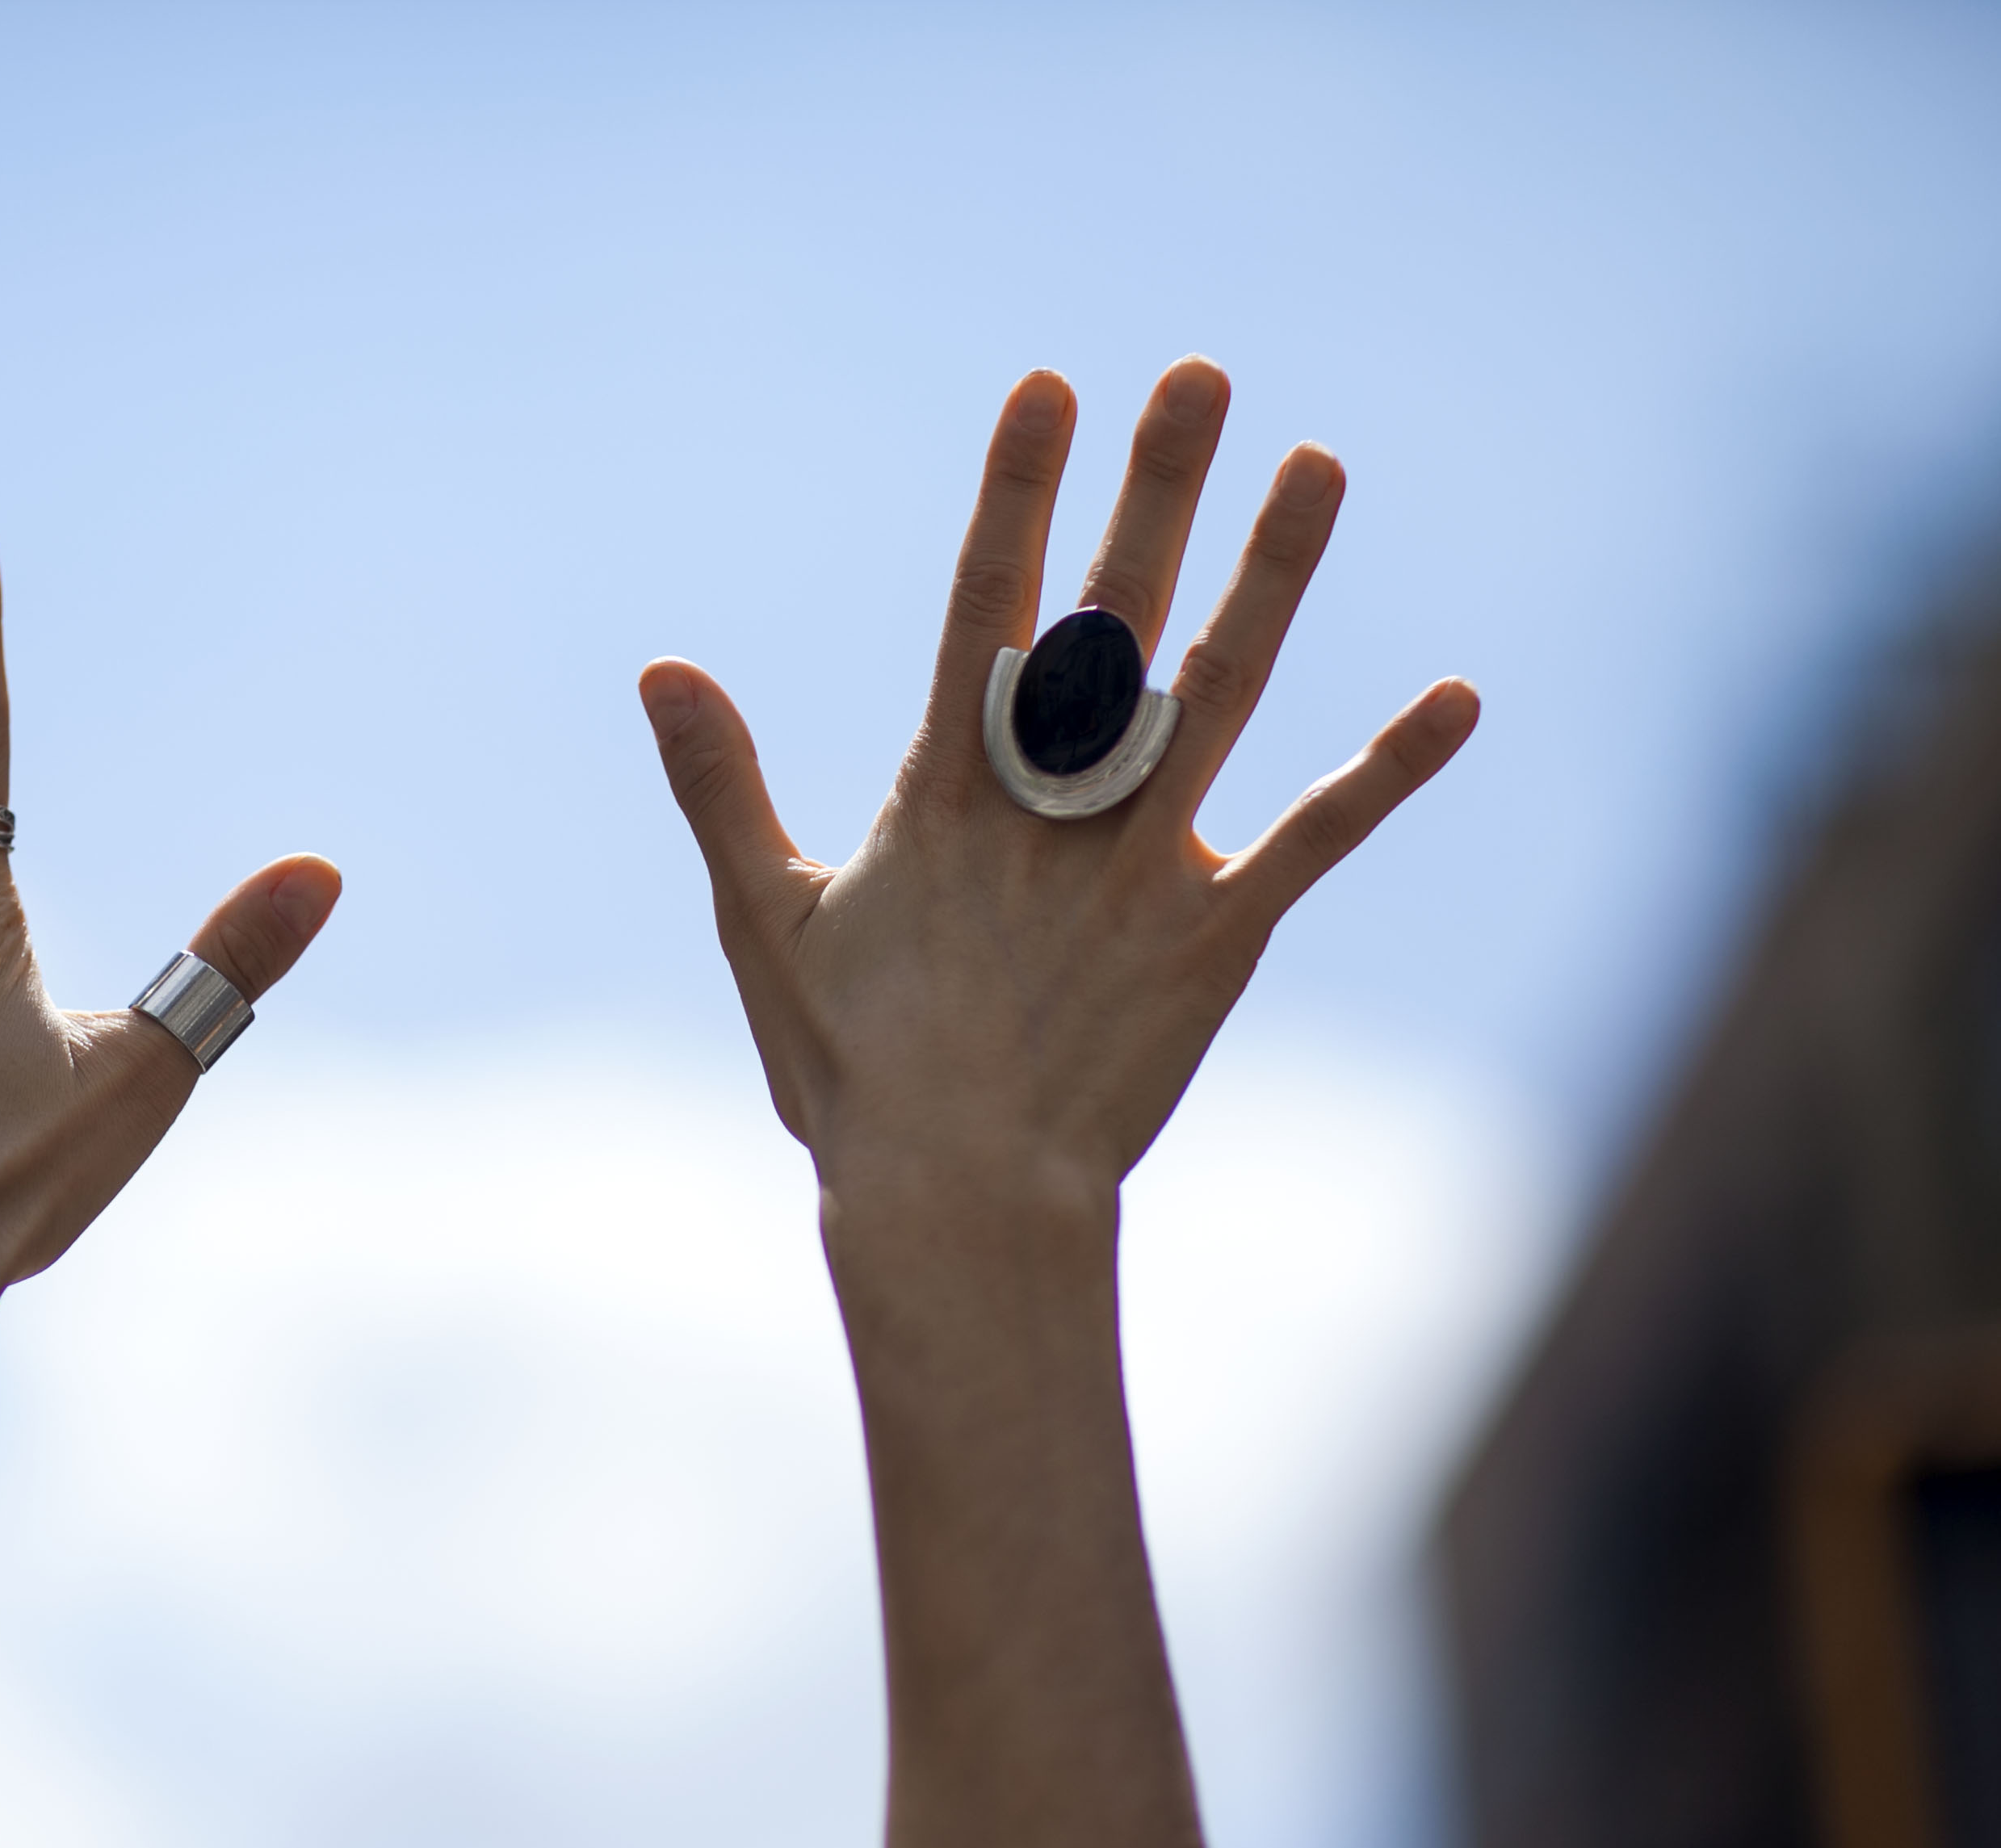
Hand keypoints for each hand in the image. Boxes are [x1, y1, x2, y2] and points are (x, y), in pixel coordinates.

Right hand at [638, 359, 1475, 1213]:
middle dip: (1155, 491)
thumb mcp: (761, 919)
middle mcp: (1055, 806)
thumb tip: (660, 669)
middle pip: (1114, 619)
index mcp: (946, 793)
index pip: (983, 608)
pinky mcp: (1217, 934)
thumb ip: (720, 785)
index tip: (1048, 387)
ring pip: (1223, 694)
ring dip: (1272, 575)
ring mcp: (1144, 864)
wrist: (960, 1201)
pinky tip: (1459, 696)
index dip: (1015, 495)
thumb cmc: (853, 1067)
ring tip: (1319, 465)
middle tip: (1200, 375)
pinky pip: (1320, 839)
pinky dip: (1389, 769)